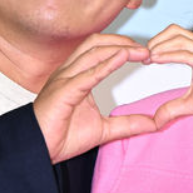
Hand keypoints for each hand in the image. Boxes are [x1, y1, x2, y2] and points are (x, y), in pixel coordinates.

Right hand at [33, 34, 156, 163]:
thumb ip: (128, 123)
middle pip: (98, 43)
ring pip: (94, 52)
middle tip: (147, 49)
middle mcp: (70, 72)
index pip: (101, 49)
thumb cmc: (61, 136)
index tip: (146, 53)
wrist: (38, 151)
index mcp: (77, 75)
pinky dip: (107, 64)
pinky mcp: (64, 90)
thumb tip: (155, 123)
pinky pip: (88, 73)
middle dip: (123, 41)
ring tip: (141, 52)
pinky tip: (122, 58)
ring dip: (120, 48)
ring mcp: (65, 79)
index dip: (123, 46)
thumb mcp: (104, 129)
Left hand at [147, 24, 192, 127]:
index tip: (146, 58)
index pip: (176, 35)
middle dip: (156, 40)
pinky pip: (185, 54)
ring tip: (148, 59)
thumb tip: (156, 120)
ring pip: (178, 39)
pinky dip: (168, 55)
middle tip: (144, 57)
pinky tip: (156, 61)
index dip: (158, 42)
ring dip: (159, 46)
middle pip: (175, 31)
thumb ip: (173, 108)